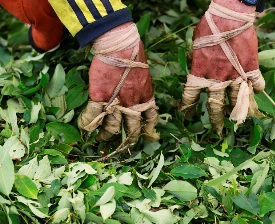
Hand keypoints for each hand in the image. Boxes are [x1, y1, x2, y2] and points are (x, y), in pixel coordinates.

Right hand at [78, 22, 158, 142]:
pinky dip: (87, 125)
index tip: (147, 135)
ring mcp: (116, 103)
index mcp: (146, 98)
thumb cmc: (133, 55)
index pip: (151, 119)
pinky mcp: (99, 98)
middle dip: (128, 140)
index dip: (148, 129)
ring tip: (102, 140)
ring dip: (106, 136)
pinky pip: (93, 117)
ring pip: (112, 128)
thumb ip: (142, 87)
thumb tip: (139, 90)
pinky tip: (84, 129)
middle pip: (132, 129)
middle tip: (124, 146)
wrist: (119, 46)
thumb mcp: (144, 74)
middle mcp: (133, 105)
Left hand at [179, 0, 264, 135]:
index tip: (188, 115)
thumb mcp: (195, 45)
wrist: (231, 15)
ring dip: (239, 113)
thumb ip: (196, 60)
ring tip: (241, 122)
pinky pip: (256, 84)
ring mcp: (236, 75)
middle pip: (216, 106)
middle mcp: (218, 79)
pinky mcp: (252, 68)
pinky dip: (257, 90)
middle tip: (216, 130)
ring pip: (238, 101)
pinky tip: (257, 94)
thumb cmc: (209, 27)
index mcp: (200, 73)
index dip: (189, 108)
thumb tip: (196, 66)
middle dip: (215, 120)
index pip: (191, 97)